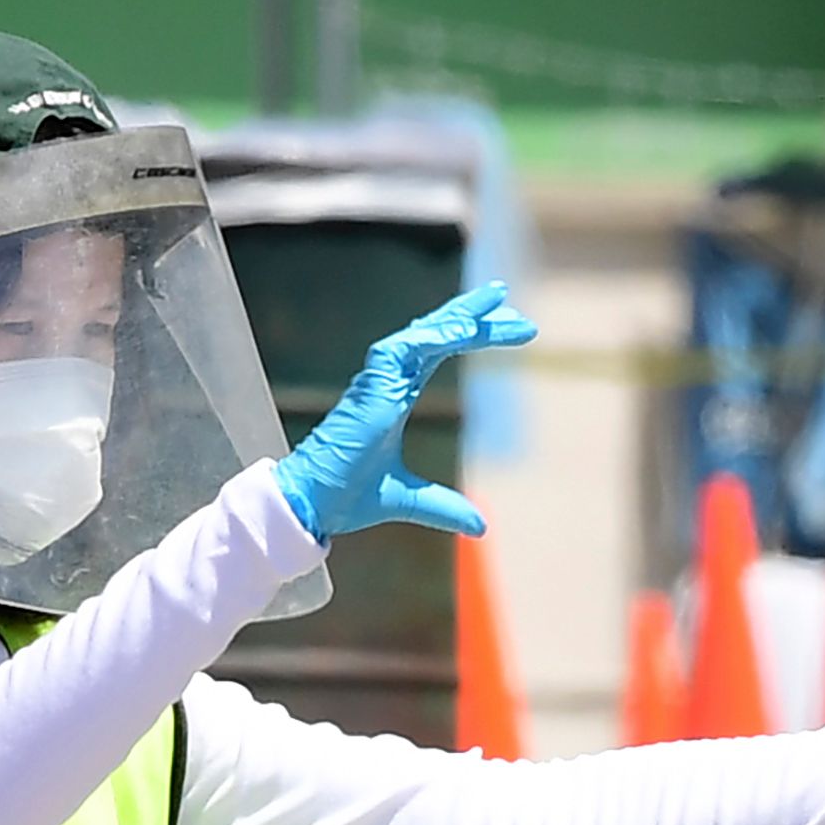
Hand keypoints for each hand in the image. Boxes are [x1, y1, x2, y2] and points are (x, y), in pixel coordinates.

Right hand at [271, 284, 532, 541]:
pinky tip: (465, 328)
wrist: (314, 504)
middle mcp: (387, 380)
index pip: (437, 352)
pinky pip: (406, 348)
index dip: (469, 334)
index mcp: (394, 396)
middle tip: (505, 297)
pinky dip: (435, 336)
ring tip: (495, 301)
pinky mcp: (370, 385)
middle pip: (436, 332)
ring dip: (461, 316)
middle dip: (472, 314)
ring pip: (425, 332)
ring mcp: (378, 380)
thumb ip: (444, 506)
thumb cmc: (347, 496)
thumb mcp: (411, 500)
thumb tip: (480, 527)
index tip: (509, 326)